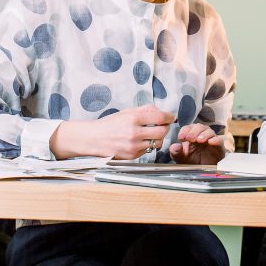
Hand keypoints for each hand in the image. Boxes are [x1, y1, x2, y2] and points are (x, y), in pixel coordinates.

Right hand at [49, 106, 174, 158]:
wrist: (94, 139)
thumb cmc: (110, 124)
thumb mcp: (126, 112)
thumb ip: (145, 110)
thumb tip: (162, 112)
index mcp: (133, 118)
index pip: (160, 117)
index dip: (169, 116)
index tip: (171, 117)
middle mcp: (134, 133)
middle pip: (162, 131)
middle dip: (165, 128)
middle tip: (163, 125)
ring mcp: (134, 146)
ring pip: (157, 143)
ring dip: (157, 138)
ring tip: (151, 134)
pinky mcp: (132, 155)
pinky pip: (148, 150)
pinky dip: (148, 145)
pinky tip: (140, 141)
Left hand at [169, 123, 224, 164]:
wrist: (203, 174)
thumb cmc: (192, 163)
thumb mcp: (180, 158)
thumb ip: (175, 152)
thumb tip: (175, 146)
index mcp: (192, 136)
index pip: (188, 128)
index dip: (185, 130)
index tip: (181, 137)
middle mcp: (202, 136)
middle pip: (199, 126)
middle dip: (193, 131)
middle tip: (189, 138)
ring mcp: (211, 141)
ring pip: (209, 131)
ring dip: (203, 134)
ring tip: (199, 140)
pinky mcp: (219, 148)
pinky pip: (219, 140)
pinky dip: (215, 139)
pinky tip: (211, 142)